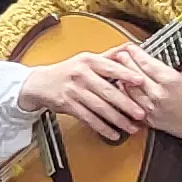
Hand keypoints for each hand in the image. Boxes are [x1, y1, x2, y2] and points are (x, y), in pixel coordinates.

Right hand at [18, 49, 161, 143]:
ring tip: (131, 126)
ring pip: (99, 107)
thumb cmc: (67, 71)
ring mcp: (73, 91)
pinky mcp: (68, 105)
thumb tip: (130, 48)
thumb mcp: (85, 59)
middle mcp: (81, 74)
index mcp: (88, 61)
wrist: (40, 83)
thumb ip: (108, 56)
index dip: (126, 74)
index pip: (110, 67)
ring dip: (117, 119)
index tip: (141, 81)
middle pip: (107, 91)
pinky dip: (102, 128)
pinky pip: (88, 118)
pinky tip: (113, 133)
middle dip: (126, 104)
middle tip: (141, 112)